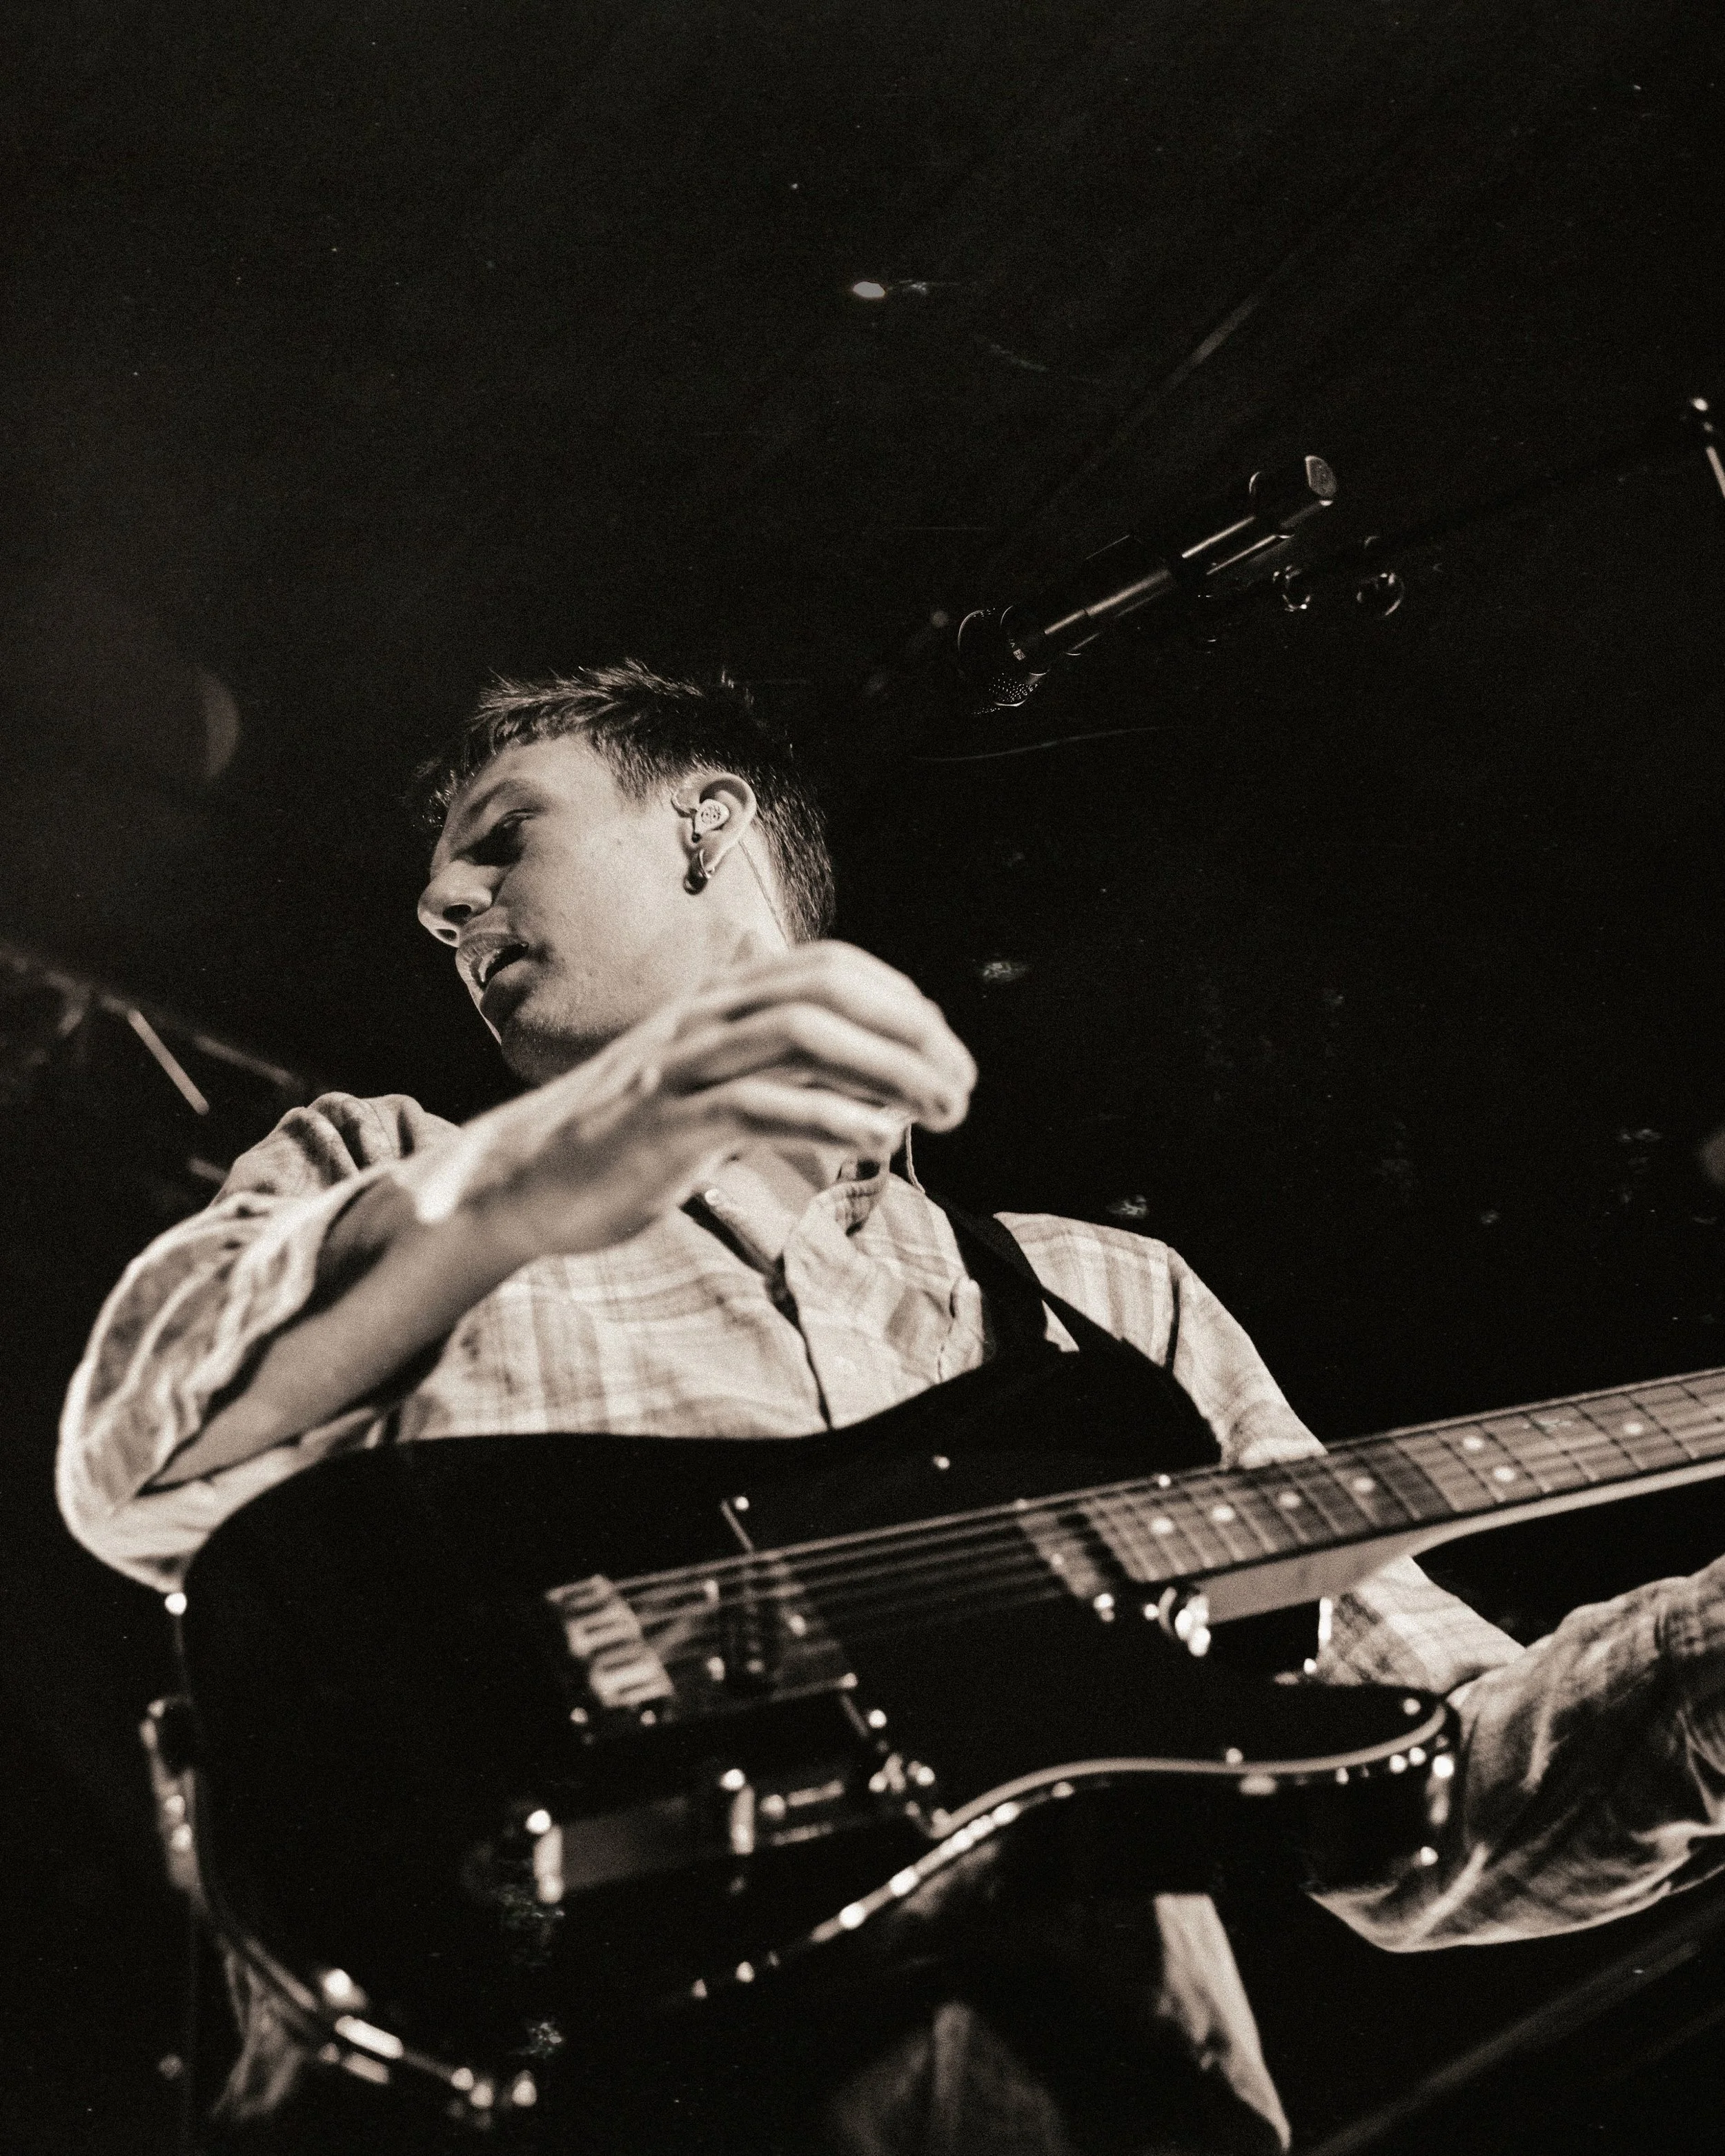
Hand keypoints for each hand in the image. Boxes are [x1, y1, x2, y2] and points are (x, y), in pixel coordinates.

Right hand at [411, 941, 976, 1260]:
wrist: (521, 1182)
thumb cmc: (623, 1142)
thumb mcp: (706, 1091)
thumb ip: (772, 1075)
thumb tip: (862, 1087)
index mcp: (714, 1002)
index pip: (827, 966)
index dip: (900, 1000)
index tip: (945, 1052)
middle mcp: (701, 1019)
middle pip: (827, 990)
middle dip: (912, 1032)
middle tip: (962, 1089)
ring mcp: (680, 1067)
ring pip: (802, 1035)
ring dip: (888, 1069)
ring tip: (940, 1112)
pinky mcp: (664, 1126)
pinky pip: (759, 1106)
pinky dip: (831, 1118)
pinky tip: (877, 1142)